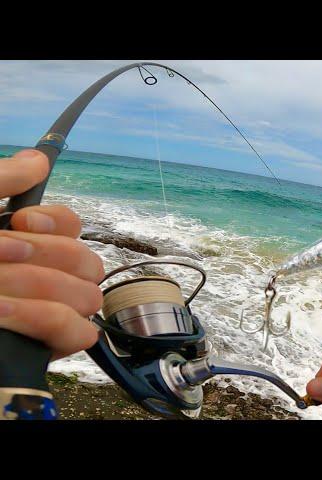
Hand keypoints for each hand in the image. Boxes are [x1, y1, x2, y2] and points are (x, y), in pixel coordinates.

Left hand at [0, 149, 102, 359]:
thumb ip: (1, 179)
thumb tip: (37, 159)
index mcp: (22, 244)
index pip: (73, 227)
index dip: (56, 223)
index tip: (19, 222)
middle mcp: (41, 276)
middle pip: (86, 261)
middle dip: (45, 255)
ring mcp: (47, 314)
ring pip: (86, 295)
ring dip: (39, 286)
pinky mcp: (44, 346)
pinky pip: (77, 333)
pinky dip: (45, 319)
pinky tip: (4, 313)